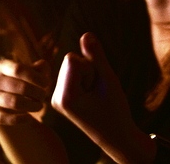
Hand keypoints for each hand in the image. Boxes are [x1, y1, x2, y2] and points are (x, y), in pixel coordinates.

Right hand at [0, 59, 49, 125]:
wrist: (10, 106)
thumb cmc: (24, 84)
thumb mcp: (32, 75)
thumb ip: (40, 69)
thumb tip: (42, 65)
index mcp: (2, 66)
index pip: (18, 69)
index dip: (35, 77)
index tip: (46, 83)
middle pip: (17, 86)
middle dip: (35, 92)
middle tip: (44, 96)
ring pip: (12, 102)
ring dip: (30, 105)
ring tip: (40, 106)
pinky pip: (4, 118)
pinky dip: (19, 118)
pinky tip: (29, 117)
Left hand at [51, 33, 137, 155]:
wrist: (114, 135)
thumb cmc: (115, 110)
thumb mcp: (108, 80)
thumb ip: (96, 57)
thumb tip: (85, 34)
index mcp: (64, 97)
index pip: (71, 59)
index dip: (90, 67)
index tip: (96, 89)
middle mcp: (55, 97)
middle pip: (69, 60)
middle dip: (88, 70)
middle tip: (97, 93)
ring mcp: (55, 98)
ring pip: (71, 64)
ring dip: (87, 75)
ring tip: (94, 96)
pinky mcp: (60, 96)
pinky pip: (72, 71)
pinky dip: (84, 78)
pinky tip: (89, 95)